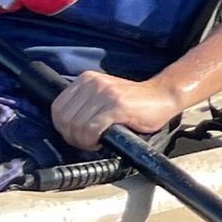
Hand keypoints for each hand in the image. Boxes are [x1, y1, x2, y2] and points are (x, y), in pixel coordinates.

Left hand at [51, 70, 185, 150]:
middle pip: (65, 119)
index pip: (57, 108)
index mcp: (86, 79)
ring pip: (76, 126)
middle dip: (73, 137)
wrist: (163, 96)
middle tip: (88, 141)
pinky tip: (103, 140)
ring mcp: (105, 93)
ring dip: (84, 140)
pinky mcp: (117, 105)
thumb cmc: (135, 102)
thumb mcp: (104, 96)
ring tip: (97, 140)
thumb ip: (85, 104)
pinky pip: (91, 129)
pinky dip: (93, 140)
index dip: (64, 128)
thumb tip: (66, 126)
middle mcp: (93, 83)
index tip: (78, 135)